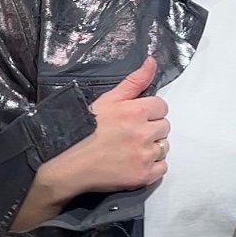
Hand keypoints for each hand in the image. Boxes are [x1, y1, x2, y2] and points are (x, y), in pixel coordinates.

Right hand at [43, 53, 168, 199]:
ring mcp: (145, 156)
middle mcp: (143, 133)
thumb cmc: (85, 130)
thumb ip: (134, 81)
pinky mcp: (144, 175)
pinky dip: (152, 166)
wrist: (71, 165)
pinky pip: (162, 167)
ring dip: (152, 148)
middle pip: (164, 127)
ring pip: (164, 147)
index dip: (150, 111)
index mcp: (136, 112)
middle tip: (131, 134)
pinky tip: (135, 162)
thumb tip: (152, 61)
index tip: (136, 118)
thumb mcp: (107, 100)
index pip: (162, 106)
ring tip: (131, 149)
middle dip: (151, 129)